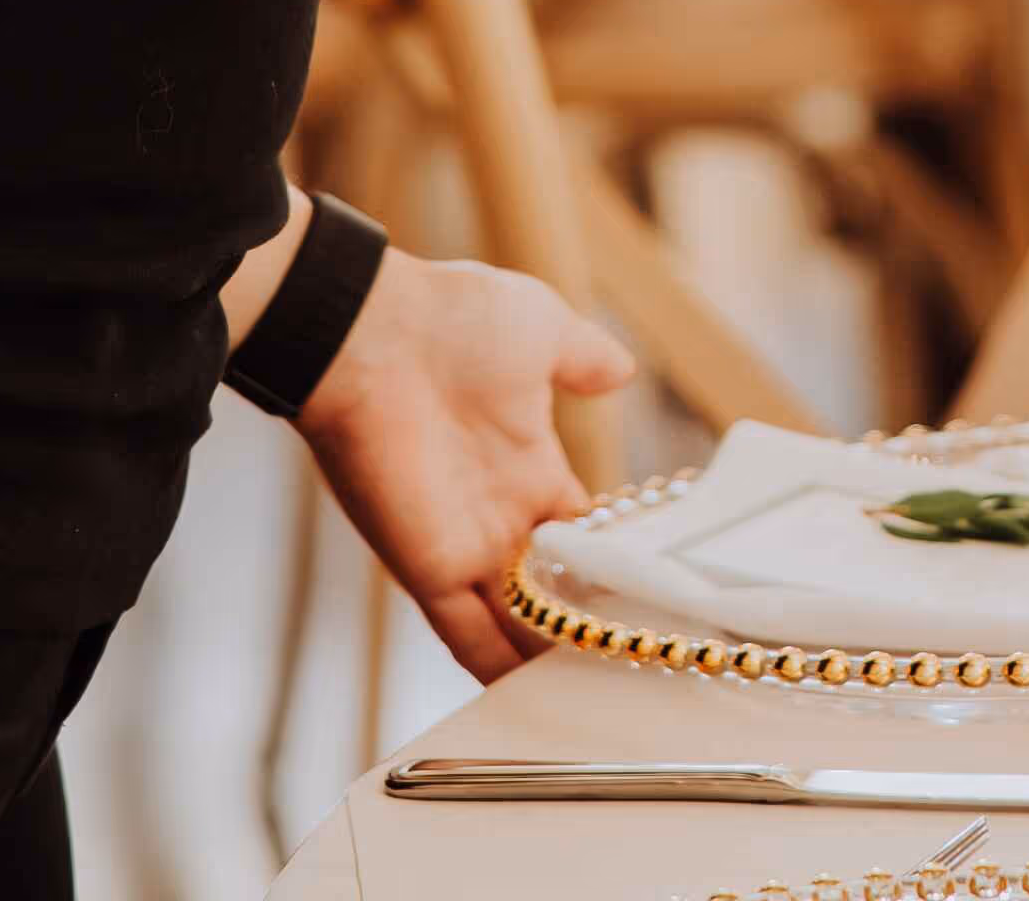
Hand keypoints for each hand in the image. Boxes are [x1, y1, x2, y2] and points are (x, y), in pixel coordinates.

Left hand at [294, 250, 637, 676]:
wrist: (368, 332)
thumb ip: (582, 358)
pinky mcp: (429, 571)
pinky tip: (541, 707)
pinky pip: (469, 639)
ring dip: (555, 662)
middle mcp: (501, 518)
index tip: (660, 600)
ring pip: (518, 627)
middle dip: (592, 629)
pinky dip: (503, 672)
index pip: (582, 537)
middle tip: (646, 668)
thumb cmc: (450, 319)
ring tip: (611, 702)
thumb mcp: (538, 329)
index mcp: (529, 467)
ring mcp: (466, 549)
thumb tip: (622, 370)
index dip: (617, 568)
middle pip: (554, 593)